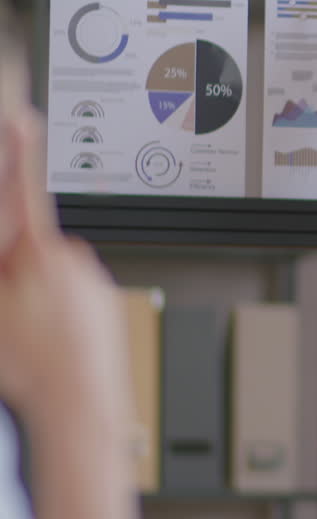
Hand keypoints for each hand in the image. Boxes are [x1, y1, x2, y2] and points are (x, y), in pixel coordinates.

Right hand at [0, 111, 128, 426]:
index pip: (23, 188)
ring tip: (30, 339)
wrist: (82, 403)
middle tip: (9, 315)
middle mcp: (74, 258)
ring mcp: (94, 280)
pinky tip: (50, 343)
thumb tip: (6, 250)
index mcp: (39, 251)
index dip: (19, 151)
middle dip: (11, 272)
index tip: (22, 115)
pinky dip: (57, 314)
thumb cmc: (34, 364)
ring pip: (50, 279)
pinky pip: (72, 298)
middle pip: (28, 249)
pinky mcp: (106, 303)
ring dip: (35, 298)